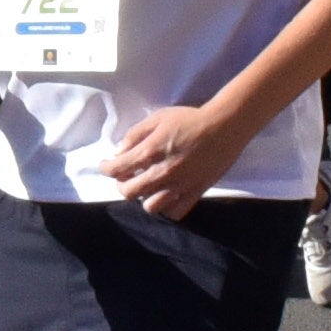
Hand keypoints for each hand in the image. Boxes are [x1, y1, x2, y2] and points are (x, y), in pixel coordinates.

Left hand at [100, 101, 240, 220]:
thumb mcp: (158, 117)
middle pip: (129, 192)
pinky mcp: (195, 193)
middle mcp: (163, 173)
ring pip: (150, 207)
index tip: (106, 166)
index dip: (106, 168)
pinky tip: (165, 196)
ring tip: (147, 187)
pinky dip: (166, 208)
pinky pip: (175, 212)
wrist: (224, 127)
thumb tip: (119, 152)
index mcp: (151, 151)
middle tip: (126, 176)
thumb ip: (135, 134)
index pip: (117, 168)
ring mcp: (180, 186)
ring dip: (144, 197)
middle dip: (122, 184)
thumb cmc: (190, 119)